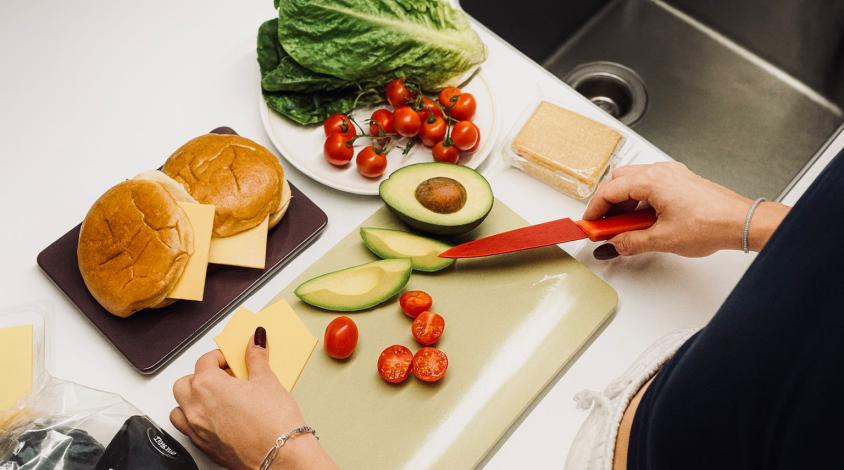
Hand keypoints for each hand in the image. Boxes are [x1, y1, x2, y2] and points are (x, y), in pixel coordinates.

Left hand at [171, 327, 336, 469]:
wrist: (279, 456)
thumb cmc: (273, 423)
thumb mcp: (267, 380)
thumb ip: (256, 357)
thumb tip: (255, 341)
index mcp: (208, 385)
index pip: (206, 361)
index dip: (221, 357)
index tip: (233, 360)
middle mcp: (196, 406)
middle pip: (186, 381)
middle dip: (202, 376)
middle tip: (226, 377)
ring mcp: (196, 428)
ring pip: (180, 406)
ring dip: (192, 398)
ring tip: (216, 397)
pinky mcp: (203, 446)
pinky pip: (187, 427)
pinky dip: (195, 419)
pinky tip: (216, 418)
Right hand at [584, 162, 787, 257]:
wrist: (742, 222)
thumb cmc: (712, 223)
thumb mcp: (662, 240)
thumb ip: (631, 242)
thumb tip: (614, 244)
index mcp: (652, 180)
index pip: (609, 190)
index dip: (595, 210)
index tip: (589, 225)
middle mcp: (661, 171)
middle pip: (619, 181)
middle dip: (607, 204)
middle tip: (604, 226)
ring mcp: (672, 175)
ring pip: (634, 182)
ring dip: (624, 203)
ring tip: (624, 228)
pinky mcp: (681, 182)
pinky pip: (650, 186)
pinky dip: (640, 201)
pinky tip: (643, 222)